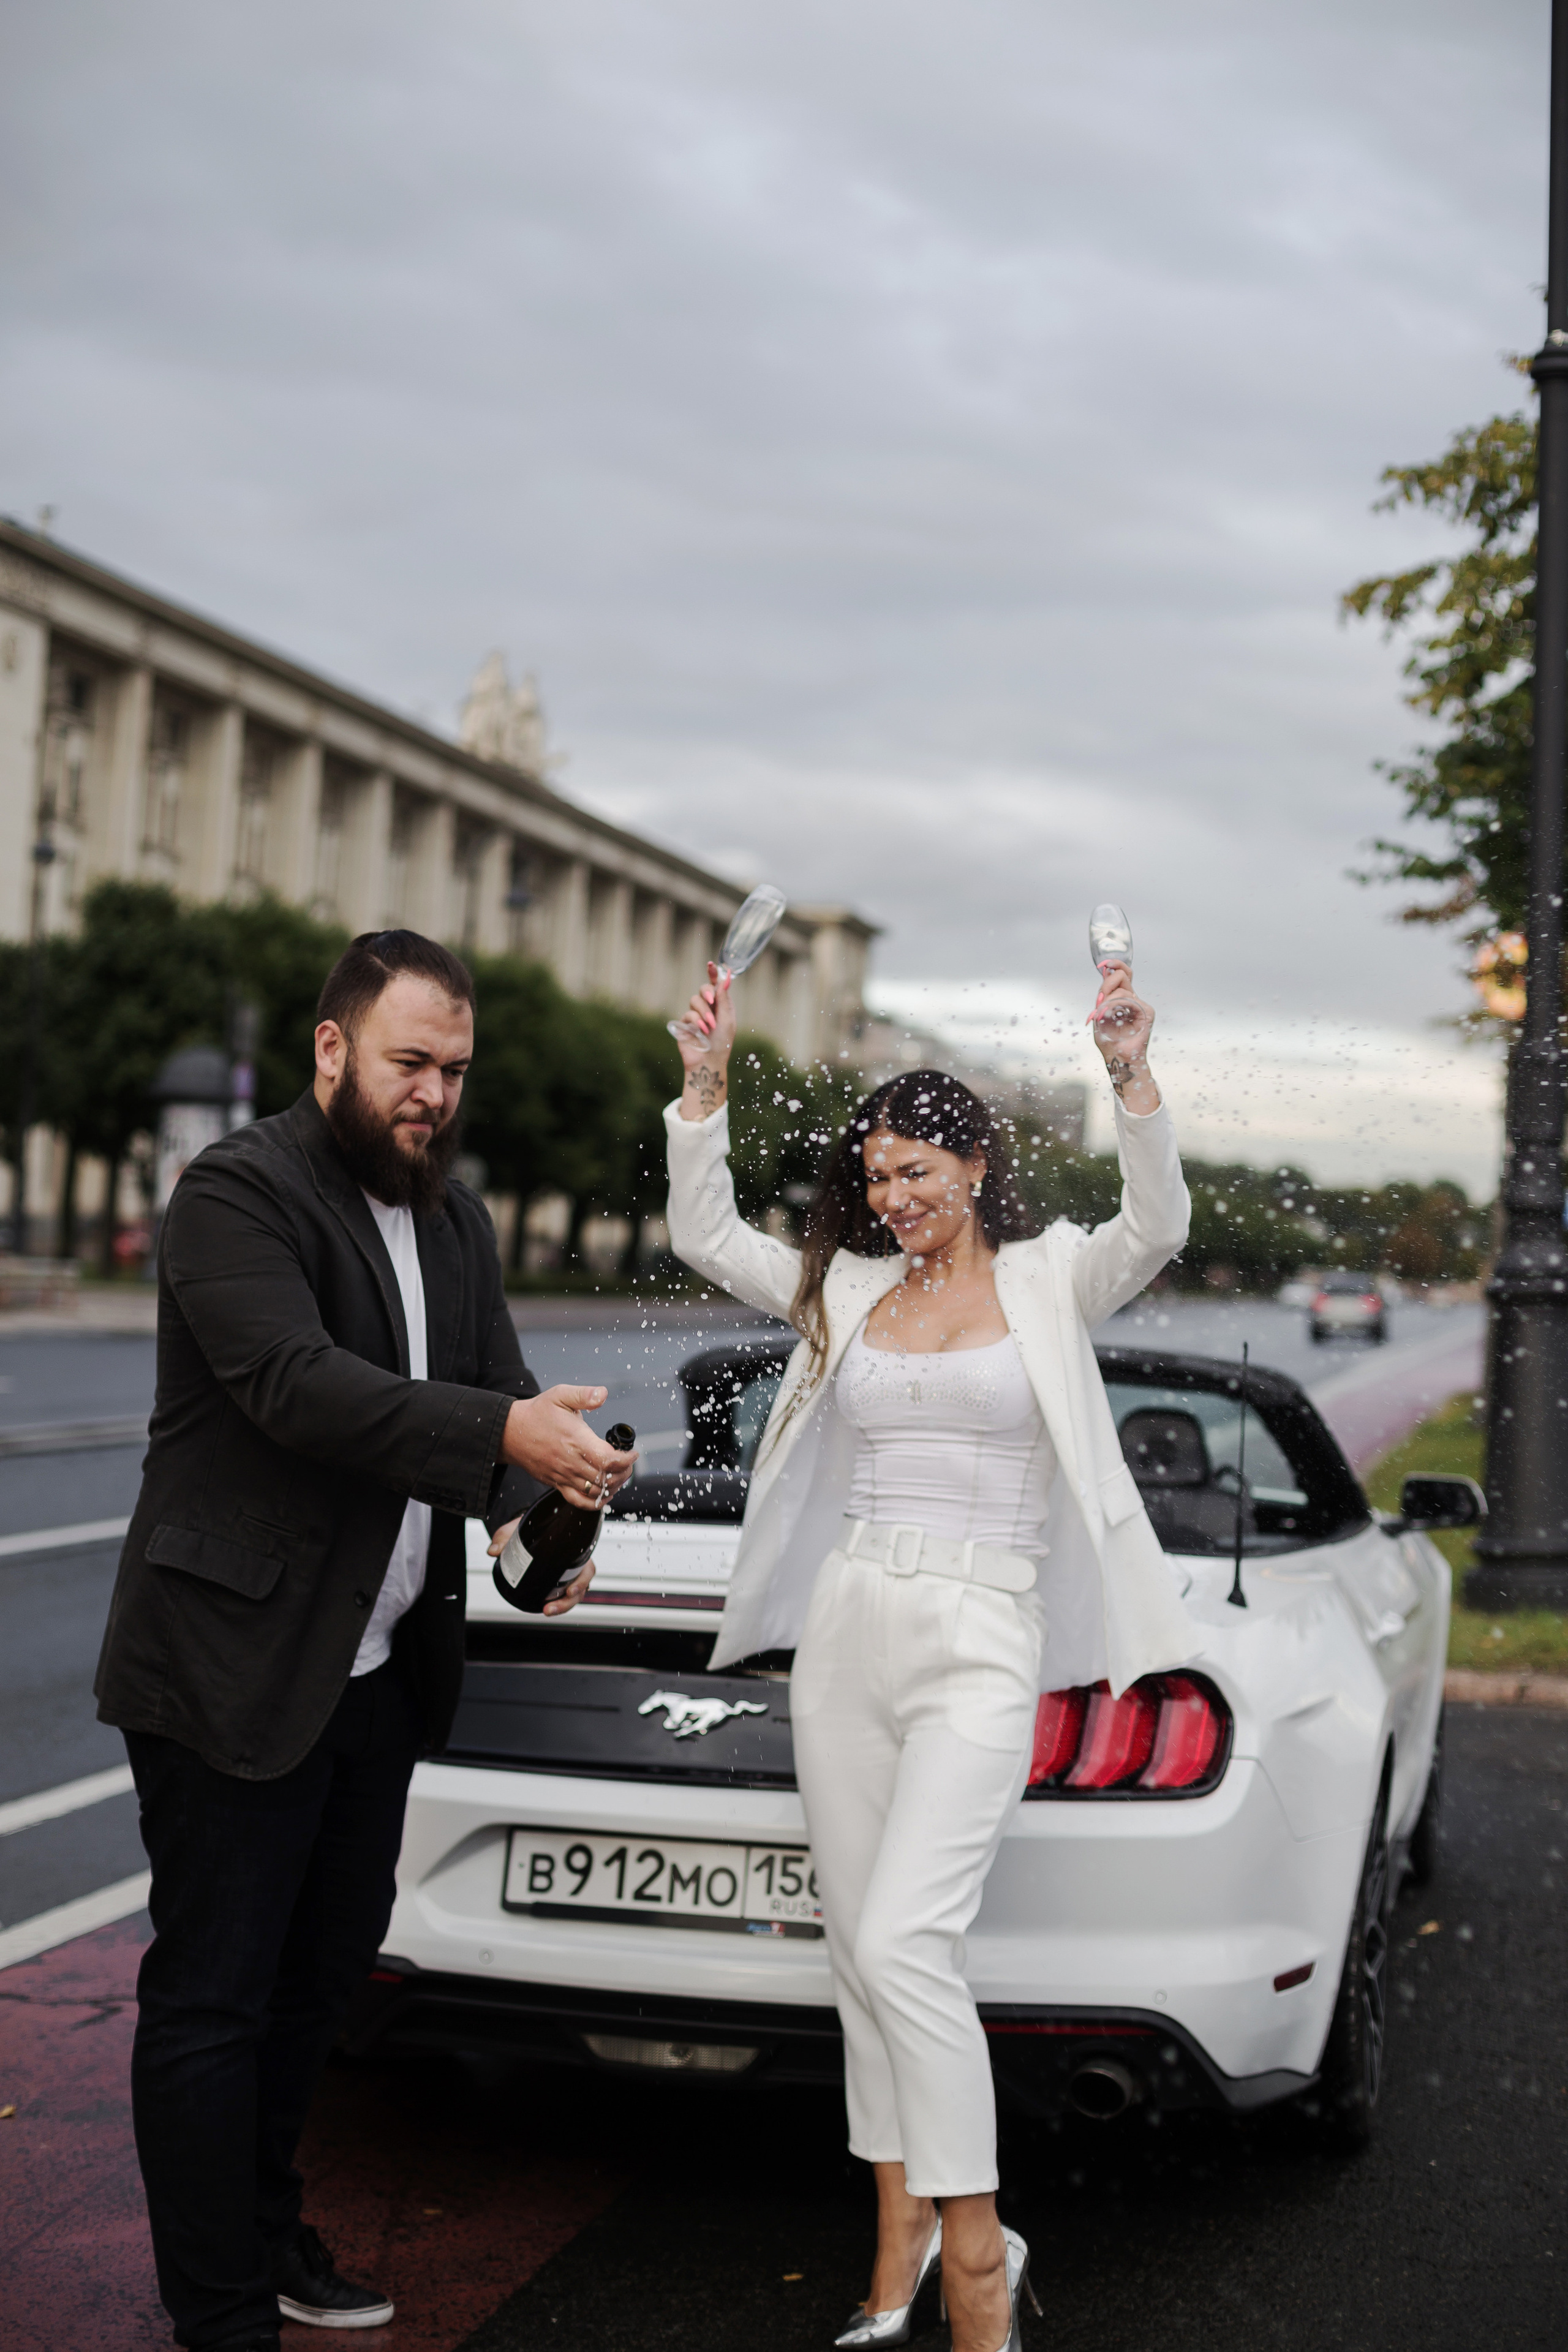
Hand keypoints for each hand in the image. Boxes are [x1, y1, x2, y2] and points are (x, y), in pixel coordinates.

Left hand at [486, 1521, 597, 1617]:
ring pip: (574, 1594)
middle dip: (568, 1601)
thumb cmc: (528, 1525)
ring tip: (547, 1611)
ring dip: (563, 1606)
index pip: (587, 1567)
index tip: (571, 1590)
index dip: (582, 1581)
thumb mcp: (516, 1529)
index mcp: (573, 1548)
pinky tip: (546, 1608)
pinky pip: (564, 1595)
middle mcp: (574, 1563)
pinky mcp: (558, 1580)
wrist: (526, 1527)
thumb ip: (504, 1537)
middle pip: (581, 1586)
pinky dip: (558, 1604)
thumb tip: (493, 1551)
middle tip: (550, 1608)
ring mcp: (567, 1573)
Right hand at [498, 1386, 637, 1504]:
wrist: (510, 1432)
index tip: (632, 1453)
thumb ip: (584, 1394)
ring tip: (619, 1474)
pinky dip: (595, 1502)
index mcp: (575, 1440)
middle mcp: (570, 1462)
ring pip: (595, 1493)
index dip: (626, 1460)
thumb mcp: (560, 1395)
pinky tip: (604, 1493)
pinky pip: (579, 1501)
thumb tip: (603, 1394)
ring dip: (613, 1487)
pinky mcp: (557, 1483)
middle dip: (624, 1473)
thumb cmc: (537, 1413)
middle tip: (628, 1462)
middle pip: (605, 1479)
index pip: (608, 1460)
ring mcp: (563, 1475)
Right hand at [676, 962, 734, 1120]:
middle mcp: (707, 1008)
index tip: (711, 963)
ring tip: (710, 1026)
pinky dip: (696, 1021)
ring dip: (704, 1012)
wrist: (710, 1062)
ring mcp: (694, 1016)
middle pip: (703, 989)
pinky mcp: (684, 1024)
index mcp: (720, 1006)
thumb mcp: (727, 1018)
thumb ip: (723, 998)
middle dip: (707, 993)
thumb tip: (725, 977)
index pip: (715, 985)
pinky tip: (702, 1031)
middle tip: (712, 1001)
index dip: (713, 973)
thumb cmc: (722, 1043)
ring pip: (694, 1000)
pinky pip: (688, 1013)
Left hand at [1087, 960, 1159, 1108]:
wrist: (1118, 1058)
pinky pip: (1129, 1000)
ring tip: (1102, 1015)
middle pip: (1123, 975)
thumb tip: (1105, 973)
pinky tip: (1110, 1017)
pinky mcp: (1147, 1012)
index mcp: (1122, 998)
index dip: (1114, 965)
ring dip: (1107, 1000)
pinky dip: (1115, 1005)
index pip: (1122, 974)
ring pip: (1123, 988)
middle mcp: (1132, 999)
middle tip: (1099, 999)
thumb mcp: (1099, 1015)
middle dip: (1107, 982)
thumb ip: (1103, 996)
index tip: (1102, 964)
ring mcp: (1140, 1005)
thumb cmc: (1108, 1041)